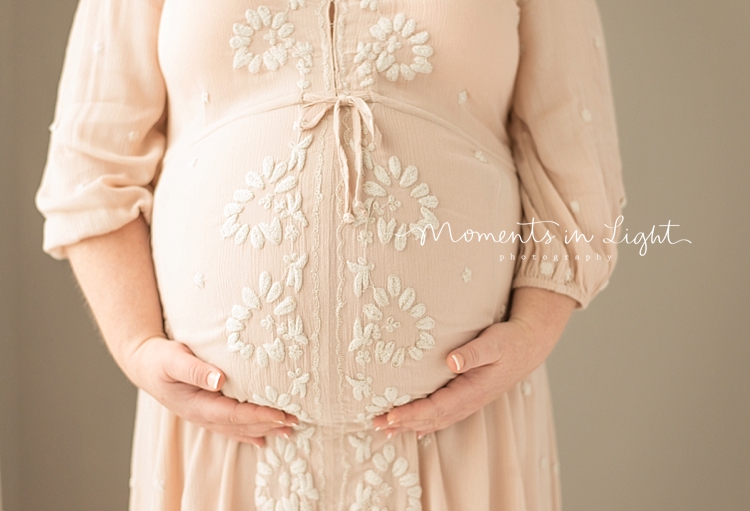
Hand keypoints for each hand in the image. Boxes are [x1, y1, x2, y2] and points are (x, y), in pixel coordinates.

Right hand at [122, 335, 297, 446]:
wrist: (144, 364)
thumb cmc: (159, 358)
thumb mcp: (173, 359)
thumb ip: (195, 370)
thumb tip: (220, 380)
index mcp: (197, 405)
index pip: (234, 415)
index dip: (258, 416)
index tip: (281, 414)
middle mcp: (202, 415)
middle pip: (241, 425)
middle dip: (268, 424)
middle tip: (295, 421)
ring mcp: (204, 416)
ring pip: (238, 428)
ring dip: (263, 429)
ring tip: (288, 430)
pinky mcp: (207, 410)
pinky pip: (231, 426)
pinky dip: (249, 431)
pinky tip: (263, 437)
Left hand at [371, 287, 576, 438]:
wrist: (529, 345)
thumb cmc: (509, 341)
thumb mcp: (494, 342)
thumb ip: (474, 352)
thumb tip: (452, 361)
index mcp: (472, 390)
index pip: (436, 407)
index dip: (412, 413)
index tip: (390, 416)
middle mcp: (469, 401)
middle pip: (431, 418)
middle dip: (403, 423)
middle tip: (376, 424)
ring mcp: (469, 402)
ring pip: (436, 419)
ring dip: (411, 425)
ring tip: (386, 430)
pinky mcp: (468, 397)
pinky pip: (443, 415)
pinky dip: (426, 422)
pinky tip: (414, 428)